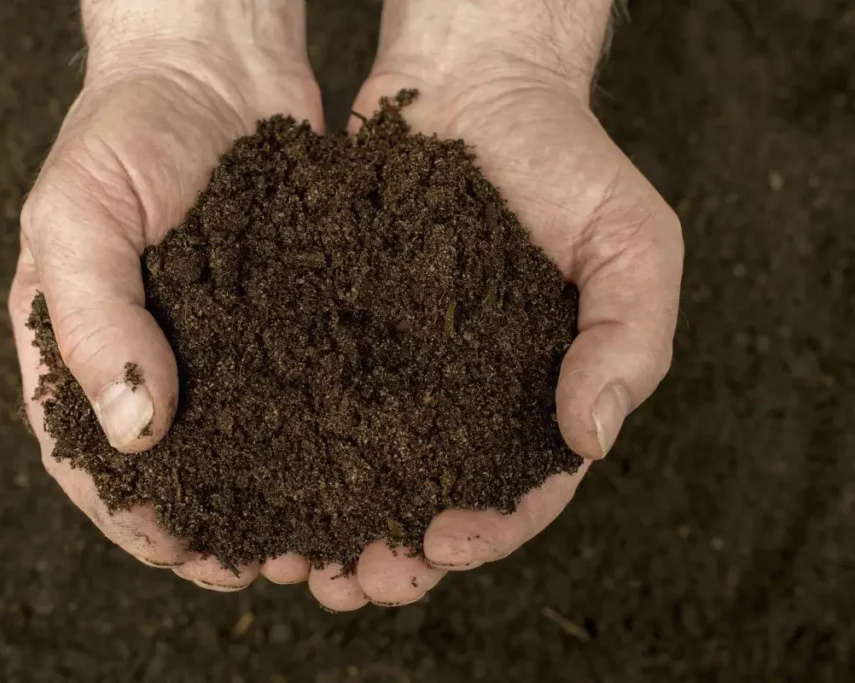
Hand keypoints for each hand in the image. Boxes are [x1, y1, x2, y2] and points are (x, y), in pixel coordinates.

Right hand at [9, 0, 323, 589]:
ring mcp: (218, 346)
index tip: (186, 558)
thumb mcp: (78, 215)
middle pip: (177, 474)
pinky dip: (318, 441)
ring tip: (319, 543)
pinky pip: (297, 395)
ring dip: (275, 503)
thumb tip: (137, 436)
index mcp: (80, 350)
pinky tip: (356, 470)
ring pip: (244, 449)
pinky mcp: (281, 322)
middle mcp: (152, 360)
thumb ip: (93, 323)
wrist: (212, 66)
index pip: (93, 462)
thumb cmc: (125, 131)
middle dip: (217, 531)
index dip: (136, 520)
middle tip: (266, 571)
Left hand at [313, 0, 682, 608]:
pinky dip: (292, 448)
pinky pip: (315, 400)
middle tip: (354, 581)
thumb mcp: (632, 242)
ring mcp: (401, 369)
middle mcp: (467, 396)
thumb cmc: (567, 161)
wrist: (476, 86)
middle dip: (396, 554)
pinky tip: (260, 477)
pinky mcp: (341, 331)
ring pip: (366, 471)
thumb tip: (591, 436)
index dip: (488, 531)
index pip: (523, 491)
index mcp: (539, 395)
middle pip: (434, 502)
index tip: (442, 544)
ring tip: (298, 560)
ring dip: (334, 524)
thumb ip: (630, 338)